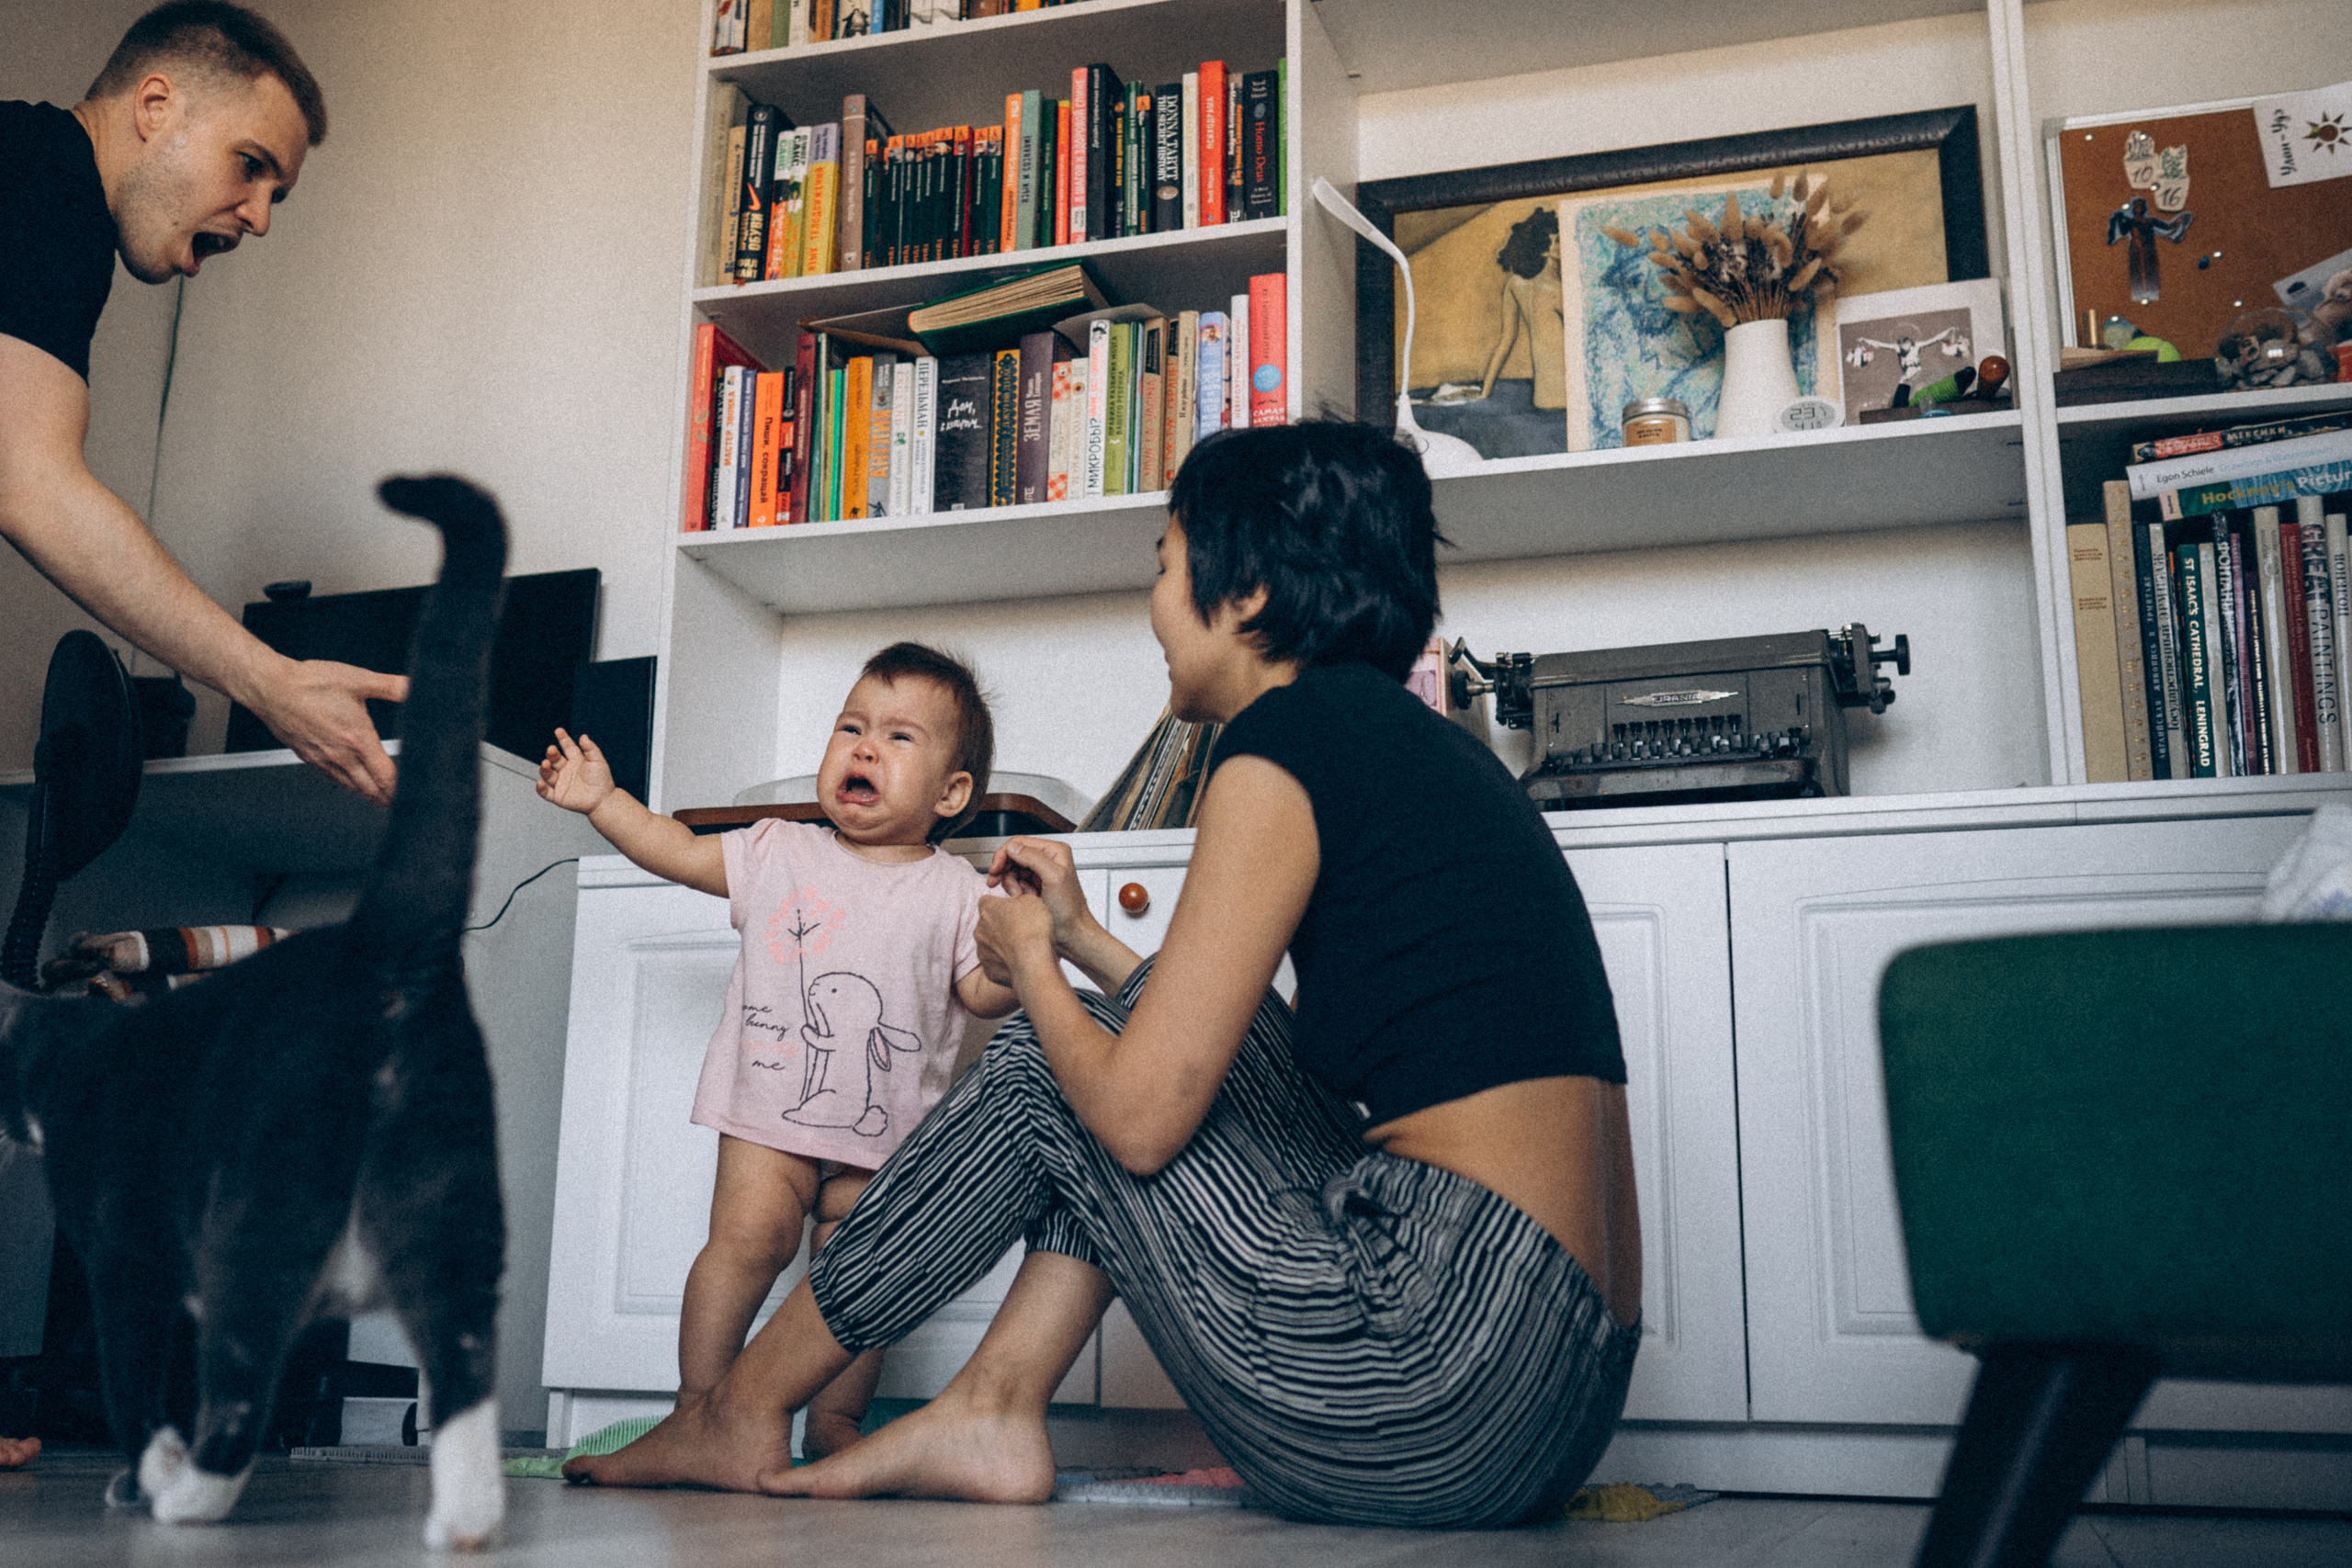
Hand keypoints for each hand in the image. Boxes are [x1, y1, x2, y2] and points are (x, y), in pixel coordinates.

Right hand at [247, 657, 406, 805]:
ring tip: (382, 802)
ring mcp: (323, 759)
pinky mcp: (309, 757)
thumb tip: (415, 687)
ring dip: (369, 796)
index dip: (401, 789)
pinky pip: (333, 778)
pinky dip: (349, 786)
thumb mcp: (358, 679)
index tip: (413, 794)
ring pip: (351, 787)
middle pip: (370, 788)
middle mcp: (341, 755)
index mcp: (357, 740)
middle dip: (388, 799)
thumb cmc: (310, 683)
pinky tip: (352, 784)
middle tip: (402, 807)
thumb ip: (391, 685)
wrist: (271, 688)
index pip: (386, 776)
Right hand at [538, 727, 614, 815]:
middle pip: (555, 759)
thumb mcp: (598, 761)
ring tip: (546, 763)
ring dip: (544, 768)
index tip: (559, 731)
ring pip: (547, 773)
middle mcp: (566, 770)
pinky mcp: (558, 796)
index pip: (567, 747)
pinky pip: (545, 792)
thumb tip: (583, 736)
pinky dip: (540, 788)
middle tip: (552, 750)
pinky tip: (540, 782)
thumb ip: (590, 749)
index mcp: (576, 760)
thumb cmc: (602, 781)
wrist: (604, 800)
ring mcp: (561, 782)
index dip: (563, 739)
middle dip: (551, 754)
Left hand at [975, 889, 1056, 990]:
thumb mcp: (1032, 900)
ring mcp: (982, 951)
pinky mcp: (988, 970)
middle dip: (1000, 925)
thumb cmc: (1034, 927)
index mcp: (987, 908)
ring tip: (1022, 947)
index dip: (1002, 905)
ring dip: (1002, 944)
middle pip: (987, 924)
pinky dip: (1005, 962)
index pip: (988, 901)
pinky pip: (995, 963)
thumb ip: (1018, 896)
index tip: (1015, 910)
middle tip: (1021, 929)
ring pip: (990, 944)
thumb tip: (1014, 898)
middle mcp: (979, 929)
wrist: (1034, 962)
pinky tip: (1020, 961)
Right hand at [987, 837, 1093, 956]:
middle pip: (1013, 855)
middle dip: (1004, 870)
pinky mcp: (1034, 885)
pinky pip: (1015, 882)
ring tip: (1018, 896)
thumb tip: (1013, 848)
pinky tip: (1021, 899)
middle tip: (995, 882)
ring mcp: (1039, 872)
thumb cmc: (1069, 909)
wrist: (1072, 933)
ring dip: (1010, 884)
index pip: (1019, 842)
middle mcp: (1047, 858)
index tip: (995, 869)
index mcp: (1054, 851)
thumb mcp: (1054, 878)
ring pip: (1011, 870)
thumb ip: (1034, 858)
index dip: (1004, 855)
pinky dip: (1014, 891)